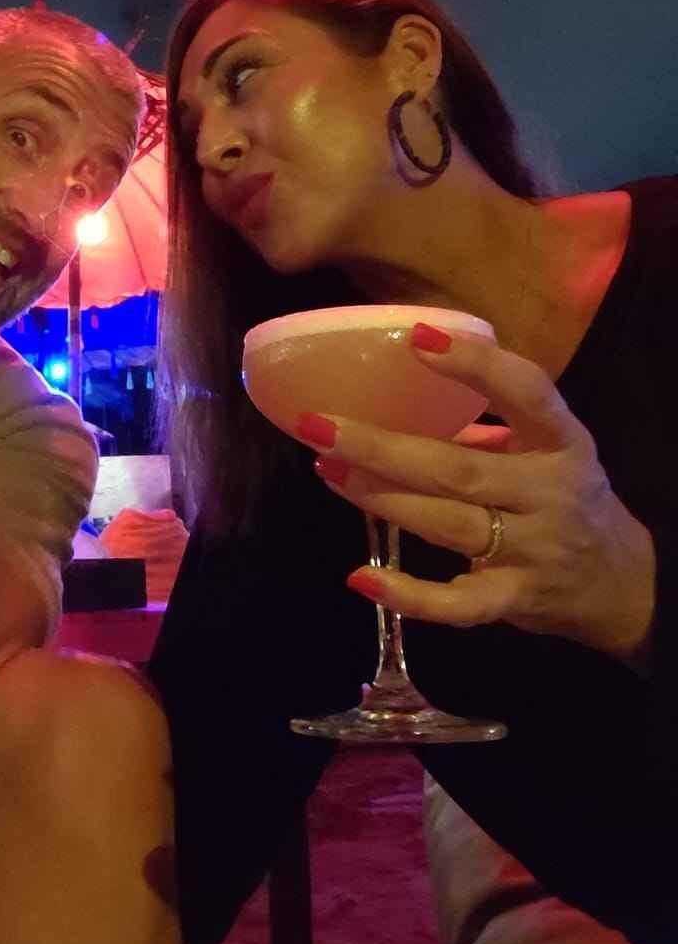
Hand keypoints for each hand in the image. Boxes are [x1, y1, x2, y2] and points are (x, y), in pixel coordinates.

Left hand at [296, 326, 655, 666]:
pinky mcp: (518, 599)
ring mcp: (536, 549)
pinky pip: (461, 604)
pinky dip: (410, 595)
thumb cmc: (564, 497)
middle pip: (460, 467)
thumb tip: (396, 399)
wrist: (624, 582)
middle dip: (383, 447)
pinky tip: (362, 577)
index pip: (525, 391)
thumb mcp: (544, 450)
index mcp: (561, 440)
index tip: (416, 340)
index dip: (475, 364)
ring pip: (448, 523)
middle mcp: (550, 491)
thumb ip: (484, 428)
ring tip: (329, 472)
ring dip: (381, 498)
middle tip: (320, 426)